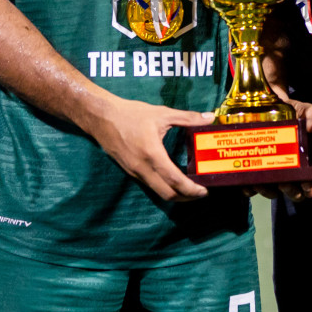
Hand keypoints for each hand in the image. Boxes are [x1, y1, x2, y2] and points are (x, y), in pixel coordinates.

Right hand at [86, 95, 213, 201]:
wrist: (101, 118)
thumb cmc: (131, 114)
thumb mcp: (162, 113)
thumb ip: (188, 117)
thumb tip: (210, 117)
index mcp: (152, 155)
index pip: (175, 181)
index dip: (191, 190)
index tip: (204, 190)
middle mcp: (143, 169)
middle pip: (167, 194)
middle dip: (186, 197)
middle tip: (200, 192)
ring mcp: (135, 172)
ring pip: (157, 192)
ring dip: (174, 194)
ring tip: (189, 188)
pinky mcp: (130, 171)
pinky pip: (149, 185)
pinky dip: (163, 187)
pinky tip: (171, 179)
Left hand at [244, 94, 311, 202]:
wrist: (270, 104)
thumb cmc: (294, 113)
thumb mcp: (306, 111)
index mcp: (308, 163)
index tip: (306, 182)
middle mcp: (291, 172)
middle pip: (294, 193)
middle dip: (290, 191)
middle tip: (283, 182)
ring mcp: (273, 173)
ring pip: (272, 192)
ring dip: (267, 191)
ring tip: (261, 181)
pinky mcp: (256, 172)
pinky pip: (251, 187)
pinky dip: (248, 187)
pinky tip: (246, 181)